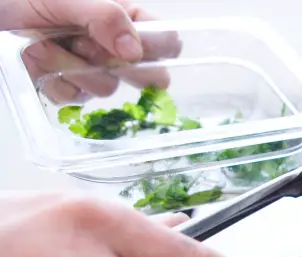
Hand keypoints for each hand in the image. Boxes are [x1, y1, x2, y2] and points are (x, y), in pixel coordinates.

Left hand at [0, 0, 181, 102]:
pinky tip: (38, 60)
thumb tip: (135, 49)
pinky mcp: (72, 88)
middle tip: (86, 48)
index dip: (156, 50)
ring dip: (73, 68)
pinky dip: (53, 80)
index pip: (168, 42)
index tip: (130, 49)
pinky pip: (75, 99)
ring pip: (108, 89)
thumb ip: (107, 18)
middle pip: (151, 75)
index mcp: (127, 19)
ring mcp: (96, 70)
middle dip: (117, 66)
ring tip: (44, 44)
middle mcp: (116, 47)